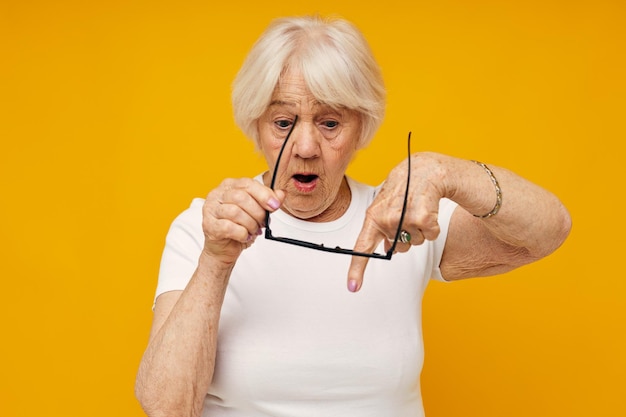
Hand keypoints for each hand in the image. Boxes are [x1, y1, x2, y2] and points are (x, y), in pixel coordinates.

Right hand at [202, 178, 284, 265]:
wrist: (224, 248)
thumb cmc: (238, 226)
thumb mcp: (257, 211)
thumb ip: (268, 201)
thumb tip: (281, 194)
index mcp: (229, 185)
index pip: (247, 183)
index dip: (263, 194)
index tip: (274, 205)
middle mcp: (217, 194)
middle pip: (241, 197)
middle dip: (257, 212)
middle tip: (262, 223)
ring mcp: (210, 209)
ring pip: (235, 212)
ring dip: (250, 224)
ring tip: (253, 230)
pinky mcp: (209, 225)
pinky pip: (229, 227)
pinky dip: (242, 233)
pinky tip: (244, 236)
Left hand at [347, 152, 449, 291]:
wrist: (424, 169)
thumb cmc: (404, 188)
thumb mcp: (386, 205)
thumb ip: (382, 227)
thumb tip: (388, 248)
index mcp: (373, 217)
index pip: (362, 247)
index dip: (357, 269)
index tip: (353, 287)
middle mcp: (386, 220)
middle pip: (399, 248)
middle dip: (405, 236)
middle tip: (407, 214)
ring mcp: (404, 220)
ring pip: (416, 242)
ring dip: (420, 229)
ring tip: (417, 208)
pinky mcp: (423, 219)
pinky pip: (430, 236)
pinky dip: (433, 227)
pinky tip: (428, 209)